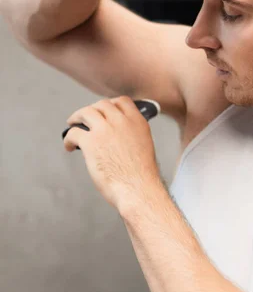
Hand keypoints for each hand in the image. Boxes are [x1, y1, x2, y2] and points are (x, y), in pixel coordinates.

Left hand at [63, 96, 160, 211]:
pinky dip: (68, 139)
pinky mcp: (90, 142)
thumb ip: (132, 135)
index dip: (111, 104)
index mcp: (137, 122)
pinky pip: (73, 132)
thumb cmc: (141, 177)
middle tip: (85, 117)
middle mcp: (121, 121)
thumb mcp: (144, 147)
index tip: (104, 110)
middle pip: (102, 105)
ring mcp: (105, 130)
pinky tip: (69, 146)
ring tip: (72, 124)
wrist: (138, 189)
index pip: (122, 101)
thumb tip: (117, 137)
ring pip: (85, 113)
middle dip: (92, 110)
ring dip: (77, 117)